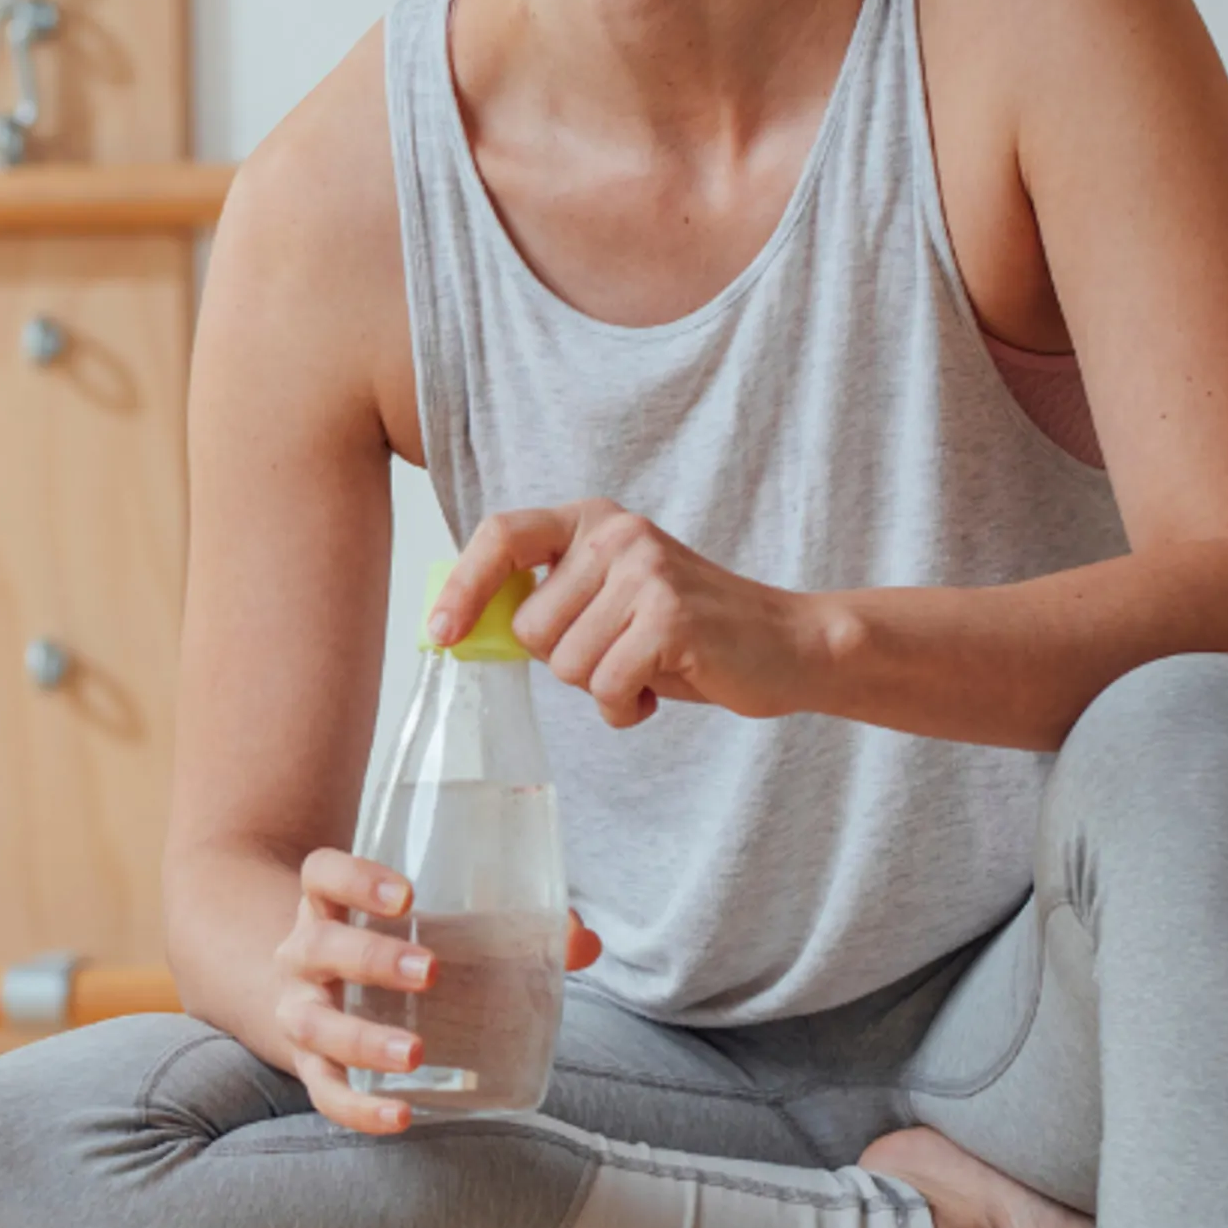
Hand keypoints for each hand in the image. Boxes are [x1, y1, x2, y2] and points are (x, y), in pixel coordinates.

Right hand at [271, 847, 600, 1134]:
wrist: (320, 997)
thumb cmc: (389, 951)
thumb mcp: (428, 929)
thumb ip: (504, 929)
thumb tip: (582, 939)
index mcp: (328, 906)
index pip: (323, 875)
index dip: (355, 878)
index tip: (407, 896)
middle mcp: (303, 956)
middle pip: (317, 945)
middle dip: (371, 959)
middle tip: (431, 971)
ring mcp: (300, 1012)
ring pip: (314, 1023)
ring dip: (363, 1039)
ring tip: (414, 1053)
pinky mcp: (311, 1068)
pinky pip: (325, 1091)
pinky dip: (358, 1107)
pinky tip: (400, 1115)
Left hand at [432, 501, 842, 727]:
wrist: (786, 643)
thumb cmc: (687, 631)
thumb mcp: (613, 598)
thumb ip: (553, 601)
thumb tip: (463, 628)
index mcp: (592, 521)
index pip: (502, 534)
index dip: (463, 586)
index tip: (441, 633)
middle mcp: (616, 535)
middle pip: (530, 628)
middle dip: (566, 662)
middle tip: (619, 653)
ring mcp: (645, 572)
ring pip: (566, 665)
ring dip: (602, 687)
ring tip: (647, 667)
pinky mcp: (669, 618)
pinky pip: (605, 687)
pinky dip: (626, 706)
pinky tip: (661, 686)